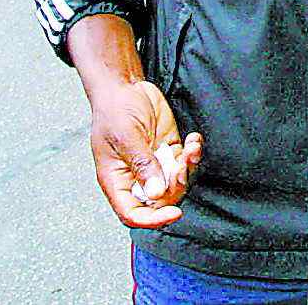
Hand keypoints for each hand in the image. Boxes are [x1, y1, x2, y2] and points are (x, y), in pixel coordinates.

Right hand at [88, 79, 202, 228]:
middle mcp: (136, 177)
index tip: (173, 213)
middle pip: (160, 200)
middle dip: (176, 186)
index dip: (152, 220)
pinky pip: (185, 162)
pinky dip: (193, 153)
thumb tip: (156, 193)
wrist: (125, 87)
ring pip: (177, 182)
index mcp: (117, 181)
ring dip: (188, 168)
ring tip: (191, 147)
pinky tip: (193, 139)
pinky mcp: (168, 151)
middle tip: (181, 163)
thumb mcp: (126, 137)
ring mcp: (154, 165)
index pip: (132, 213)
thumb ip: (142, 165)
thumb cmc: (114, 111)